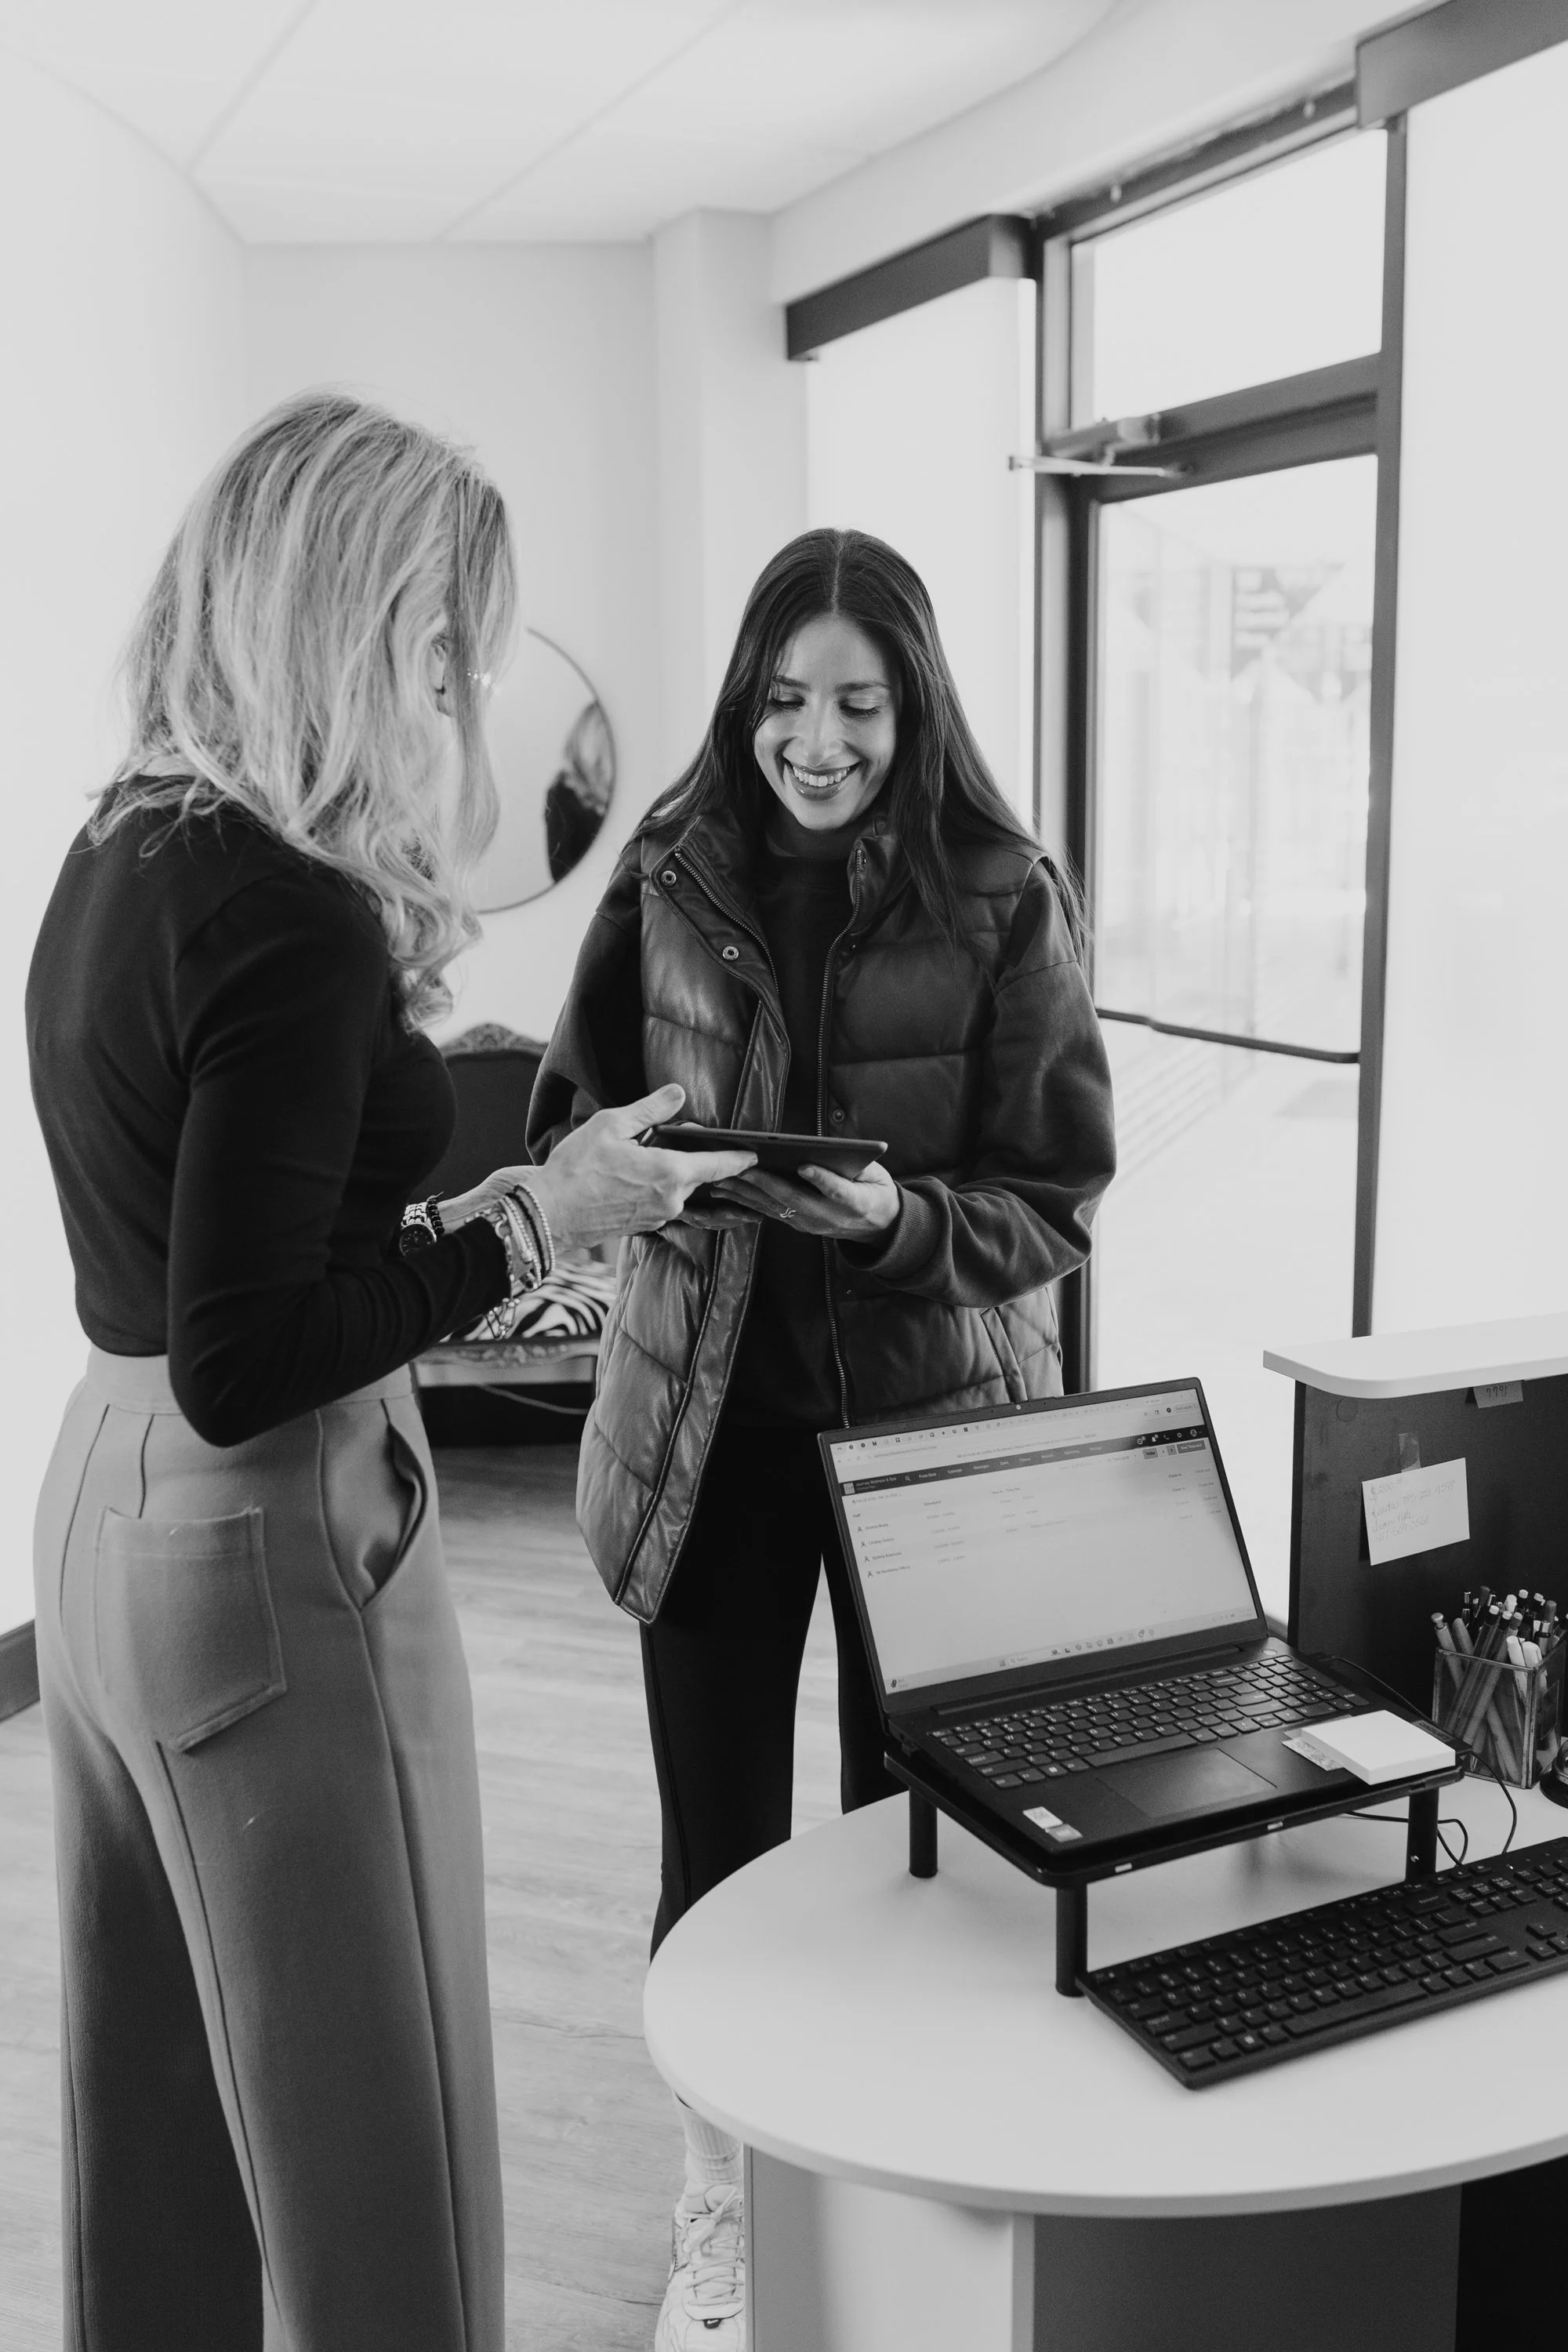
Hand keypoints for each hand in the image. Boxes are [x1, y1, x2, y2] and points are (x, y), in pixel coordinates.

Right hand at [452, 1084, 756, 1245]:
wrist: (549, 1212)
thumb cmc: (577, 1168)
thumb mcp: (612, 1124)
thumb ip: (651, 1109)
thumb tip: (677, 1094)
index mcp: (671, 1174)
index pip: (719, 1165)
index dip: (739, 1158)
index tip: (755, 1154)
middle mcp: (672, 1201)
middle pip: (698, 1176)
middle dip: (694, 1158)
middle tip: (675, 1138)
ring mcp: (659, 1218)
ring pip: (679, 1191)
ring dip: (673, 1175)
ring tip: (646, 1158)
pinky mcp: (644, 1227)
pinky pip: (663, 1204)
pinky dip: (659, 1190)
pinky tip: (635, 1179)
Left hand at [709, 1159, 899, 1240]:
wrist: (877, 1227)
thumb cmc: (875, 1192)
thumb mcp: (876, 1176)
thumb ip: (855, 1164)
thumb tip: (828, 1149)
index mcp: (856, 1203)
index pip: (838, 1191)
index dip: (822, 1179)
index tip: (805, 1166)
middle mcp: (830, 1217)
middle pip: (796, 1200)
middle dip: (768, 1184)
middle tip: (744, 1168)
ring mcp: (811, 1224)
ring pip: (776, 1208)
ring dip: (748, 1194)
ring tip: (724, 1179)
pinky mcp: (798, 1225)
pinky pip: (770, 1213)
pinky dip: (747, 1201)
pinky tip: (727, 1192)